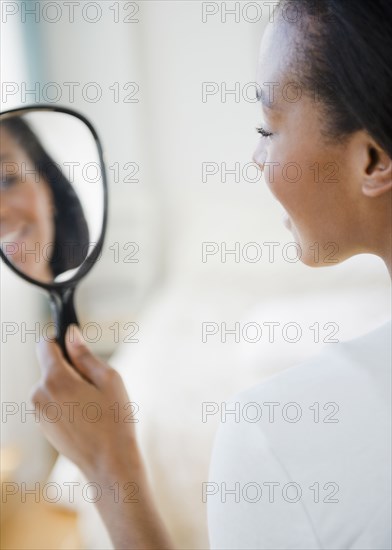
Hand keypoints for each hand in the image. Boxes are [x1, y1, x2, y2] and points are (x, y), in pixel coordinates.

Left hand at [31, 325, 139, 478]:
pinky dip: (65, 403)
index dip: (60, 341)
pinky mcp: (42, 426)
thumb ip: (85, 354)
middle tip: (94, 386)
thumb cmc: (115, 420)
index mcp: (55, 380)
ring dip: (68, 386)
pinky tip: (86, 417)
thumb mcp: (109, 379)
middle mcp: (39, 394)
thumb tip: (71, 333)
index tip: (76, 348)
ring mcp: (38, 413)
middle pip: (50, 366)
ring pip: (51, 385)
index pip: (44, 345)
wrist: (109, 464)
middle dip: (69, 368)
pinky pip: (52, 402)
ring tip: (92, 405)